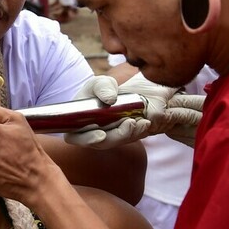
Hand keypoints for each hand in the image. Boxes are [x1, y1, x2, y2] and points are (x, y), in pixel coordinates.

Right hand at [64, 73, 203, 147]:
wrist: (116, 94)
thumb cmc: (99, 91)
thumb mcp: (98, 84)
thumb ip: (101, 87)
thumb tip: (110, 98)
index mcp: (81, 125)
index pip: (79, 138)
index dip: (88, 138)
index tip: (100, 132)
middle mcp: (96, 135)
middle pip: (104, 143)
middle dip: (119, 136)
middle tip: (133, 126)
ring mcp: (114, 136)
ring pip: (122, 140)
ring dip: (132, 133)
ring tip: (142, 124)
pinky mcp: (130, 133)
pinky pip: (135, 135)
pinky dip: (142, 129)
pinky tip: (149, 122)